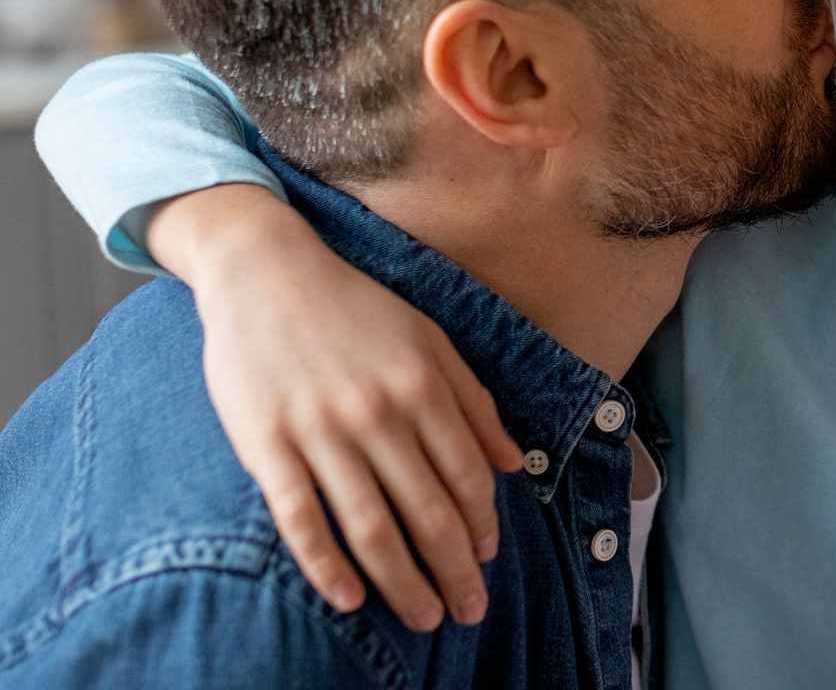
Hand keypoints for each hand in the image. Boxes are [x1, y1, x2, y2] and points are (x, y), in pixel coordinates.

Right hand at [149, 185, 523, 631]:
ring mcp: (321, 431)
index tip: (487, 560)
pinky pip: (301, 518)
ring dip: (403, 581)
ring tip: (424, 618)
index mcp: (423, 385)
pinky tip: (349, 599)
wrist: (265, 271)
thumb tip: (514, 463)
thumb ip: (473, 401)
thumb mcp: (429, 339)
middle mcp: (379, 413)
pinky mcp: (267, 445)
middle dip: (454, 570)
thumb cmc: (354, 307)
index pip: (466, 474)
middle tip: (469, 612)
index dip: (481, 524)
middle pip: (428, 510)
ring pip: (372, 525)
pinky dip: (326, 564)